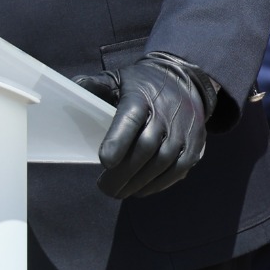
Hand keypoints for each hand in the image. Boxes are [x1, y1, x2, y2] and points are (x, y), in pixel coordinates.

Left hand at [73, 51, 215, 199]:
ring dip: (139, 183)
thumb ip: (96, 86)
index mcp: (142, 96)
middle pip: (146, 148)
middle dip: (124, 173)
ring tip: (120, 192)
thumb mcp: (118, 78)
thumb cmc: (143, 84)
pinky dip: (158, 184)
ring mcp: (183, 130)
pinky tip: (141, 189)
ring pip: (162, 163)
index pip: (131, 119)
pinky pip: (177, 170)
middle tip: (105, 188)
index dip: (118, 140)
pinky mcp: (195, 145)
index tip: (104, 161)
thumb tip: (74, 88)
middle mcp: (166, 113)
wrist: (184, 80)